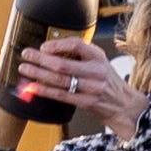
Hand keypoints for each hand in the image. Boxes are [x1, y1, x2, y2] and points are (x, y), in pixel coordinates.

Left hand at [18, 36, 145, 138]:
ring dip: (39, 74)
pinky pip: (61, 95)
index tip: (43, 47)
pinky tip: (34, 87)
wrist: (125, 106)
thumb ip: (81, 56)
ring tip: (25, 69)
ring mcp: (91, 88)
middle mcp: (96, 71)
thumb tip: (52, 51)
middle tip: (26, 55)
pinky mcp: (87, 102)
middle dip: (41, 59)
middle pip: (63, 64)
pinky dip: (45, 90)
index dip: (57, 45)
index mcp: (98, 57)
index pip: (76, 45)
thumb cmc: (108, 83)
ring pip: (60, 80)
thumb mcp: (100, 63)